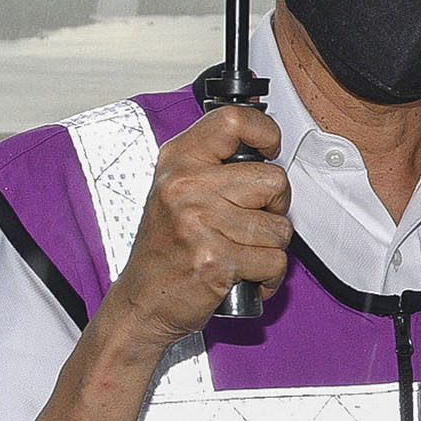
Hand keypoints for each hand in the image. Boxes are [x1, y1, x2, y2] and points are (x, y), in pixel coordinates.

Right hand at [102, 103, 289, 341]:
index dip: (265, 132)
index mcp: (178, 161)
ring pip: (280, 227)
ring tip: (240, 252)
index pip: (233, 120)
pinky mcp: (216, 260)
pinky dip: (267, 276)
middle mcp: (186, 186)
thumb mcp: (174, 190)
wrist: (141, 301)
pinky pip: (274, 262)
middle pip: (274, 180)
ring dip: (269, 247)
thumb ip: (212, 165)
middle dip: (274, 208)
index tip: (269, 149)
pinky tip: (244, 275)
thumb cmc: (164, 249)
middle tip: (249, 222)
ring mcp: (201, 223)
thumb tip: (261, 146)